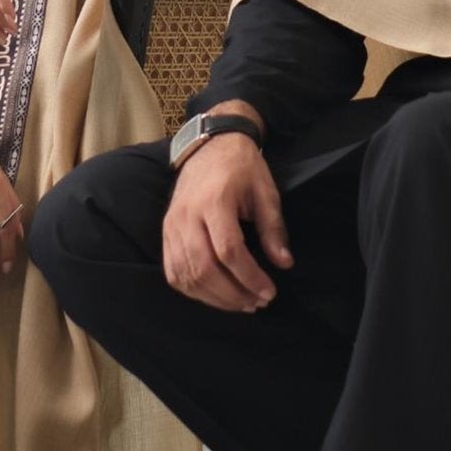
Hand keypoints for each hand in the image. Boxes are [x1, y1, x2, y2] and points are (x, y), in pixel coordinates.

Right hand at [163, 129, 291, 312]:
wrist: (210, 147)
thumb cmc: (242, 168)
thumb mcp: (265, 192)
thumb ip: (273, 229)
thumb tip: (284, 263)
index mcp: (214, 201)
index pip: (228, 250)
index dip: (249, 277)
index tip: (269, 291)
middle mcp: (187, 216)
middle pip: (204, 268)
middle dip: (233, 294)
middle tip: (257, 302)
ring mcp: (172, 226)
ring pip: (187, 275)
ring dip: (215, 298)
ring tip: (241, 303)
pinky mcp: (166, 233)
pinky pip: (173, 272)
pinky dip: (193, 290)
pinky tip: (215, 295)